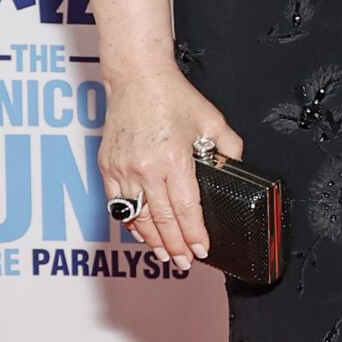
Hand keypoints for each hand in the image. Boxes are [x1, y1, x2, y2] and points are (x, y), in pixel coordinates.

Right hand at [97, 70, 242, 268]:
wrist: (136, 78)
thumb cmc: (173, 96)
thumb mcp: (212, 121)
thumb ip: (228, 148)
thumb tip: (234, 169)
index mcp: (173, 159)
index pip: (185, 208)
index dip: (194, 234)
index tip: (201, 250)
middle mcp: (144, 168)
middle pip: (162, 220)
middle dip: (175, 245)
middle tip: (184, 263)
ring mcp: (122, 168)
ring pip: (137, 217)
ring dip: (152, 239)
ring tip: (165, 254)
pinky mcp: (107, 166)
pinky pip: (117, 203)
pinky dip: (130, 220)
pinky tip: (141, 231)